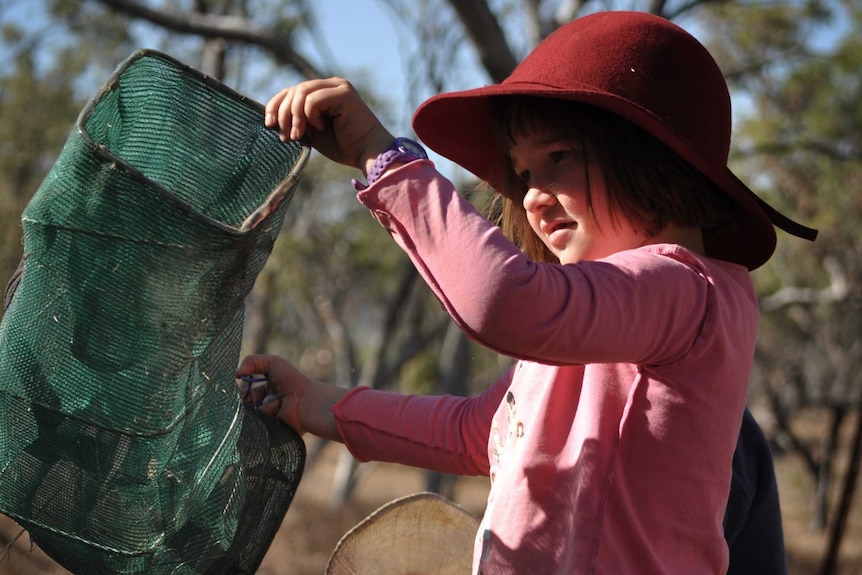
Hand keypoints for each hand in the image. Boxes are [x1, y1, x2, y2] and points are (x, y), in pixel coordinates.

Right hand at [236, 354, 347, 440]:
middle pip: (246, 408)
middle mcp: (267, 405)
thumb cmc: (293, 381)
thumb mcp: (273, 363)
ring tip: (275, 403)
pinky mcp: (272, 431)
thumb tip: (235, 374)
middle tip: (248, 400)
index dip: (240, 394)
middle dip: (245, 404)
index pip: (246, 394)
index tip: (236, 392)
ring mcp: (269, 419)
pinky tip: (277, 411)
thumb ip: (252, 361)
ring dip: (258, 409)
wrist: (307, 401)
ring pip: (250, 417)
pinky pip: (258, 427)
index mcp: (267, 391)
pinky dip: (264, 418)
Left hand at [265, 78, 394, 175]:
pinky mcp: (343, 92)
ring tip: (299, 136)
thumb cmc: (343, 146)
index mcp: (322, 91)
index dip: (274, 105)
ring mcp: (337, 86)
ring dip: (294, 117)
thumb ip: (297, 120)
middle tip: (286, 138)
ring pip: (300, 92)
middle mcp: (330, 84)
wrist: (367, 154)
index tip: (269, 125)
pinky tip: (321, 128)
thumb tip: (271, 117)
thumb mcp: (312, 131)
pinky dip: (310, 116)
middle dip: (283, 114)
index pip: (290, 90)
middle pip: (293, 90)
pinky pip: (312, 100)